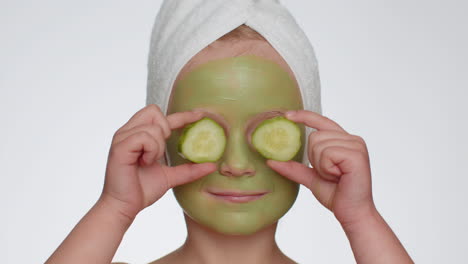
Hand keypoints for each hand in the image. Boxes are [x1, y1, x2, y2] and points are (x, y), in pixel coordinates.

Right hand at [100, 104, 216, 220]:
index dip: (181, 114)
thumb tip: (212, 165)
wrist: (125, 207)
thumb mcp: (171, 176)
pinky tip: (145, 162)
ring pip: (153, 127)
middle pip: (154, 111)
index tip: (199, 115)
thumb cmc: (141, 190)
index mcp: (138, 135)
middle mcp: (128, 132)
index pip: (161, 116)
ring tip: (149, 161)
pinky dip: (151, 150)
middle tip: (161, 151)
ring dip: (158, 146)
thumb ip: (189, 169)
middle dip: (165, 129)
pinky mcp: (120, 146)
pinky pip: (144, 137)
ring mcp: (122, 138)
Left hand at [266, 110, 374, 225]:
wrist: (352, 213)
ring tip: (335, 176)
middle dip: (314, 159)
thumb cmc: (336, 194)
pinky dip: (327, 168)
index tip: (287, 115)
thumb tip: (271, 161)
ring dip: (321, 166)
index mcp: (344, 141)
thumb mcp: (311, 178)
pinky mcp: (356, 154)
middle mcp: (352, 139)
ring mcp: (356, 145)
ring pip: (319, 145)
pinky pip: (327, 154)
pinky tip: (339, 176)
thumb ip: (294, 168)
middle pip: (314, 136)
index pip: (322, 121)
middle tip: (329, 174)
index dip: (304, 116)